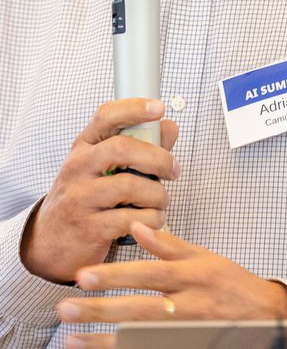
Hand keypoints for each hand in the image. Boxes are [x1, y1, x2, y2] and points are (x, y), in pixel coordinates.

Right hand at [21, 99, 179, 282]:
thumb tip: (170, 126)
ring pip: (130, 186)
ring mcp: (79, 198)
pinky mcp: (88, 227)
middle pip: (122, 148)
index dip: (134, 109)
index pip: (106, 117)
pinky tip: (154, 219)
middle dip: (158, 158)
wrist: (51, 240)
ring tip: (161, 202)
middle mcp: (77, 167)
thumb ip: (142, 146)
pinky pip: (130, 218)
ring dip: (158, 195)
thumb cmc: (88, 196)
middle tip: (172, 171)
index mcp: (84, 147)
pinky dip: (152, 219)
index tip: (158, 107)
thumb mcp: (106, 167)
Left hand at [57, 221, 286, 348]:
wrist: (269, 315)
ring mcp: (188, 332)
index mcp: (192, 277)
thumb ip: (169, 245)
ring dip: (105, 343)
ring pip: (143, 339)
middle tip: (65, 310)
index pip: (148, 274)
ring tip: (72, 343)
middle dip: (100, 310)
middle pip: (139, 308)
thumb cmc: (233, 285)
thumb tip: (138, 227)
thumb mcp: (206, 258)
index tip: (83, 278)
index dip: (116, 276)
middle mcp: (190, 305)